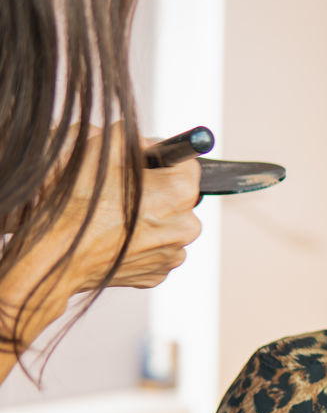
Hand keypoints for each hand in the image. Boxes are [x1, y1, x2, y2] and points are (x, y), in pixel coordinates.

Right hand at [1, 124, 200, 342]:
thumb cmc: (76, 205)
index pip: (187, 165)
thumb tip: (147, 143)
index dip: (161, 161)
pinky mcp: (159, 273)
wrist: (54, 254)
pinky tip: (115, 238)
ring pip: (168, 225)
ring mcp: (173, 253)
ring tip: (114, 218)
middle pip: (179, 198)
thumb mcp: (102, 149)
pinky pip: (156, 250)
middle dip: (158, 192)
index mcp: (181, 192)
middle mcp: (186, 225)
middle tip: (123, 192)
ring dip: (150, 219)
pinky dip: (141, 243)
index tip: (144, 165)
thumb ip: (134, 139)